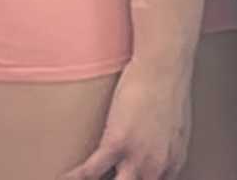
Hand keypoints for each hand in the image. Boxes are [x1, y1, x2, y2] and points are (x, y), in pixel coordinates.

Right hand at [63, 58, 192, 179]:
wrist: (164, 68)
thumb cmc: (169, 90)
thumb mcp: (174, 130)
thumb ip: (162, 150)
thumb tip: (150, 154)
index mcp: (171, 164)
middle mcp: (157, 167)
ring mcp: (138, 157)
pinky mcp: (117, 142)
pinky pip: (89, 172)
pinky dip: (72, 178)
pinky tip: (62, 177)